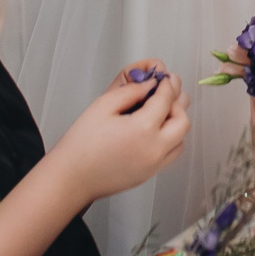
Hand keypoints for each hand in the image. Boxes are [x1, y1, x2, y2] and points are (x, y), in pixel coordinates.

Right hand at [51, 62, 189, 202]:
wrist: (72, 177)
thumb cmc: (81, 145)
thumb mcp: (102, 106)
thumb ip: (130, 91)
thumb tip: (149, 84)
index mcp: (143, 129)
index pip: (166, 100)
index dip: (166, 84)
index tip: (163, 78)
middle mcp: (154, 149)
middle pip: (182, 121)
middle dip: (176, 104)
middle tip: (162, 94)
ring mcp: (154, 165)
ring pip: (180, 139)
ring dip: (175, 123)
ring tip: (158, 113)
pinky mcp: (149, 174)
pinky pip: (170, 154)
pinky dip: (170, 140)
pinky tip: (152, 132)